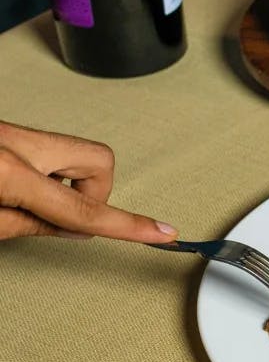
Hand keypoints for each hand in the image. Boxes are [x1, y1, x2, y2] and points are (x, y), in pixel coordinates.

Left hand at [0, 121, 176, 242]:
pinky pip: (47, 148)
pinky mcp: (5, 129)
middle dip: (94, 191)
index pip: (83, 208)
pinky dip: (43, 172)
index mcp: (7, 172)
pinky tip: (18, 187)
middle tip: (62, 215)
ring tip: (31, 201)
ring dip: (67, 181)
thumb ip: (31, 226)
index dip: (127, 225)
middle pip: (98, 161)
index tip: (160, 232)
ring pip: (76, 151)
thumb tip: (72, 228)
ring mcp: (11, 131)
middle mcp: (15, 143)